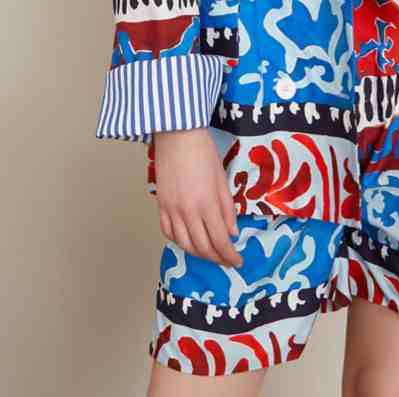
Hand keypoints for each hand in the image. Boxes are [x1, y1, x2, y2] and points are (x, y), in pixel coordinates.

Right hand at [153, 128, 243, 267]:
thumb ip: (227, 209)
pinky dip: (179, 242)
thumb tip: (232, 232)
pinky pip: (168, 232)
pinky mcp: (161, 205)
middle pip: (202, 247)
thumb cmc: (204, 152)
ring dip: (199, 254)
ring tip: (210, 254)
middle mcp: (187, 212)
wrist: (177, 136)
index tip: (237, 262)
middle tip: (227, 261)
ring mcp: (171, 210)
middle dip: (217, 259)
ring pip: (184, 244)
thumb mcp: (222, 180)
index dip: (230, 256)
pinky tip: (188, 241)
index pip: (220, 241)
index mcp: (206, 204)